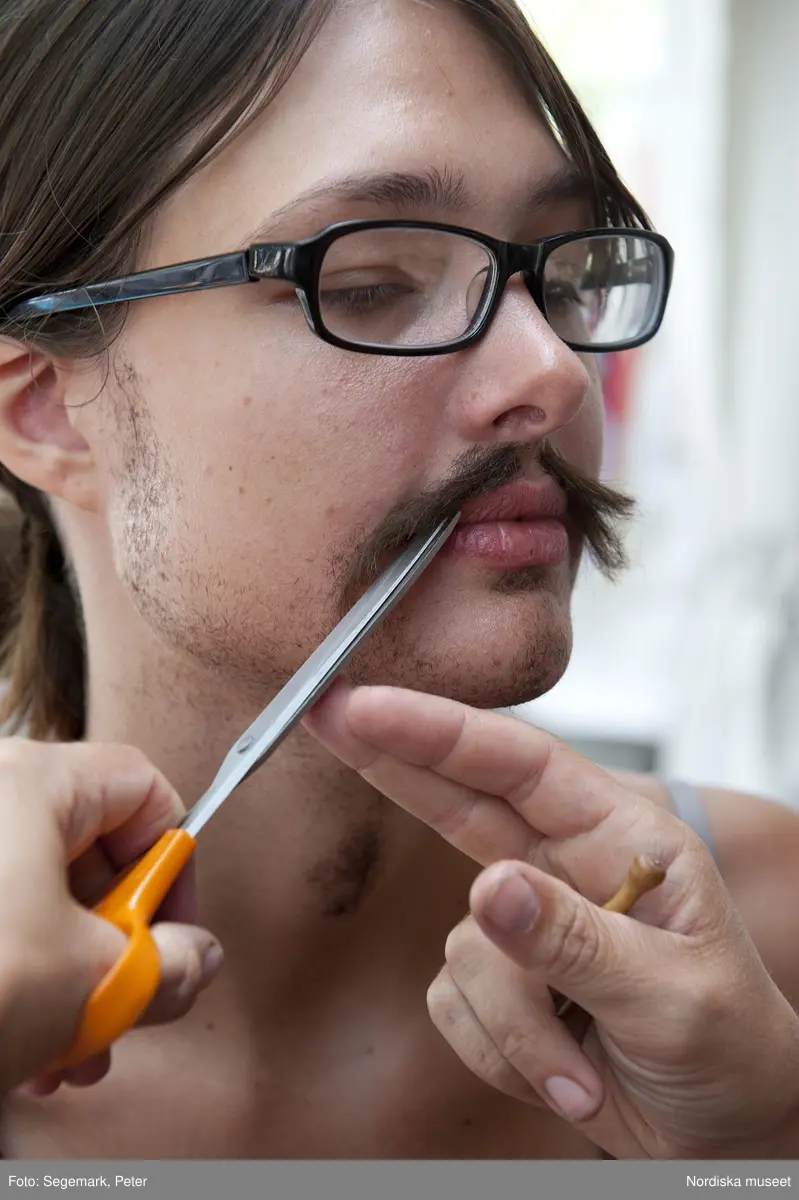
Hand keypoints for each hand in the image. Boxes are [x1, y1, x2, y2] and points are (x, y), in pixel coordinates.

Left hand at [0, 739, 221, 1096]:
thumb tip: (195, 959)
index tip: (171, 929)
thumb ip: (171, 966)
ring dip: (68, 974)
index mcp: (30, 783)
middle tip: (123, 1000)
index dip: (174, 863)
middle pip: (88, 849)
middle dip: (115, 942)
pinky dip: (16, 970)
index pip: (144, 789)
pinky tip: (21, 1045)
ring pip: (36, 892)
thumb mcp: (94, 983)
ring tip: (69, 1046)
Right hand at [305, 681, 798, 1158]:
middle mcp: (566, 869)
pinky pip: (454, 1007)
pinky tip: (566, 1076)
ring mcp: (526, 927)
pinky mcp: (500, 984)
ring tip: (582, 1070)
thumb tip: (489, 891)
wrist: (724, 1129)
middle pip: (460, 800)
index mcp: (621, 841)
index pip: (522, 765)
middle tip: (330, 714)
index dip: (441, 730)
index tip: (370, 706)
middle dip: (396, 761)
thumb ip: (576, 941)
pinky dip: (505, 1053)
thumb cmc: (731, 1047)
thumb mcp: (673, 997)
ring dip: (515, 1021)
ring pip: (461, 947)